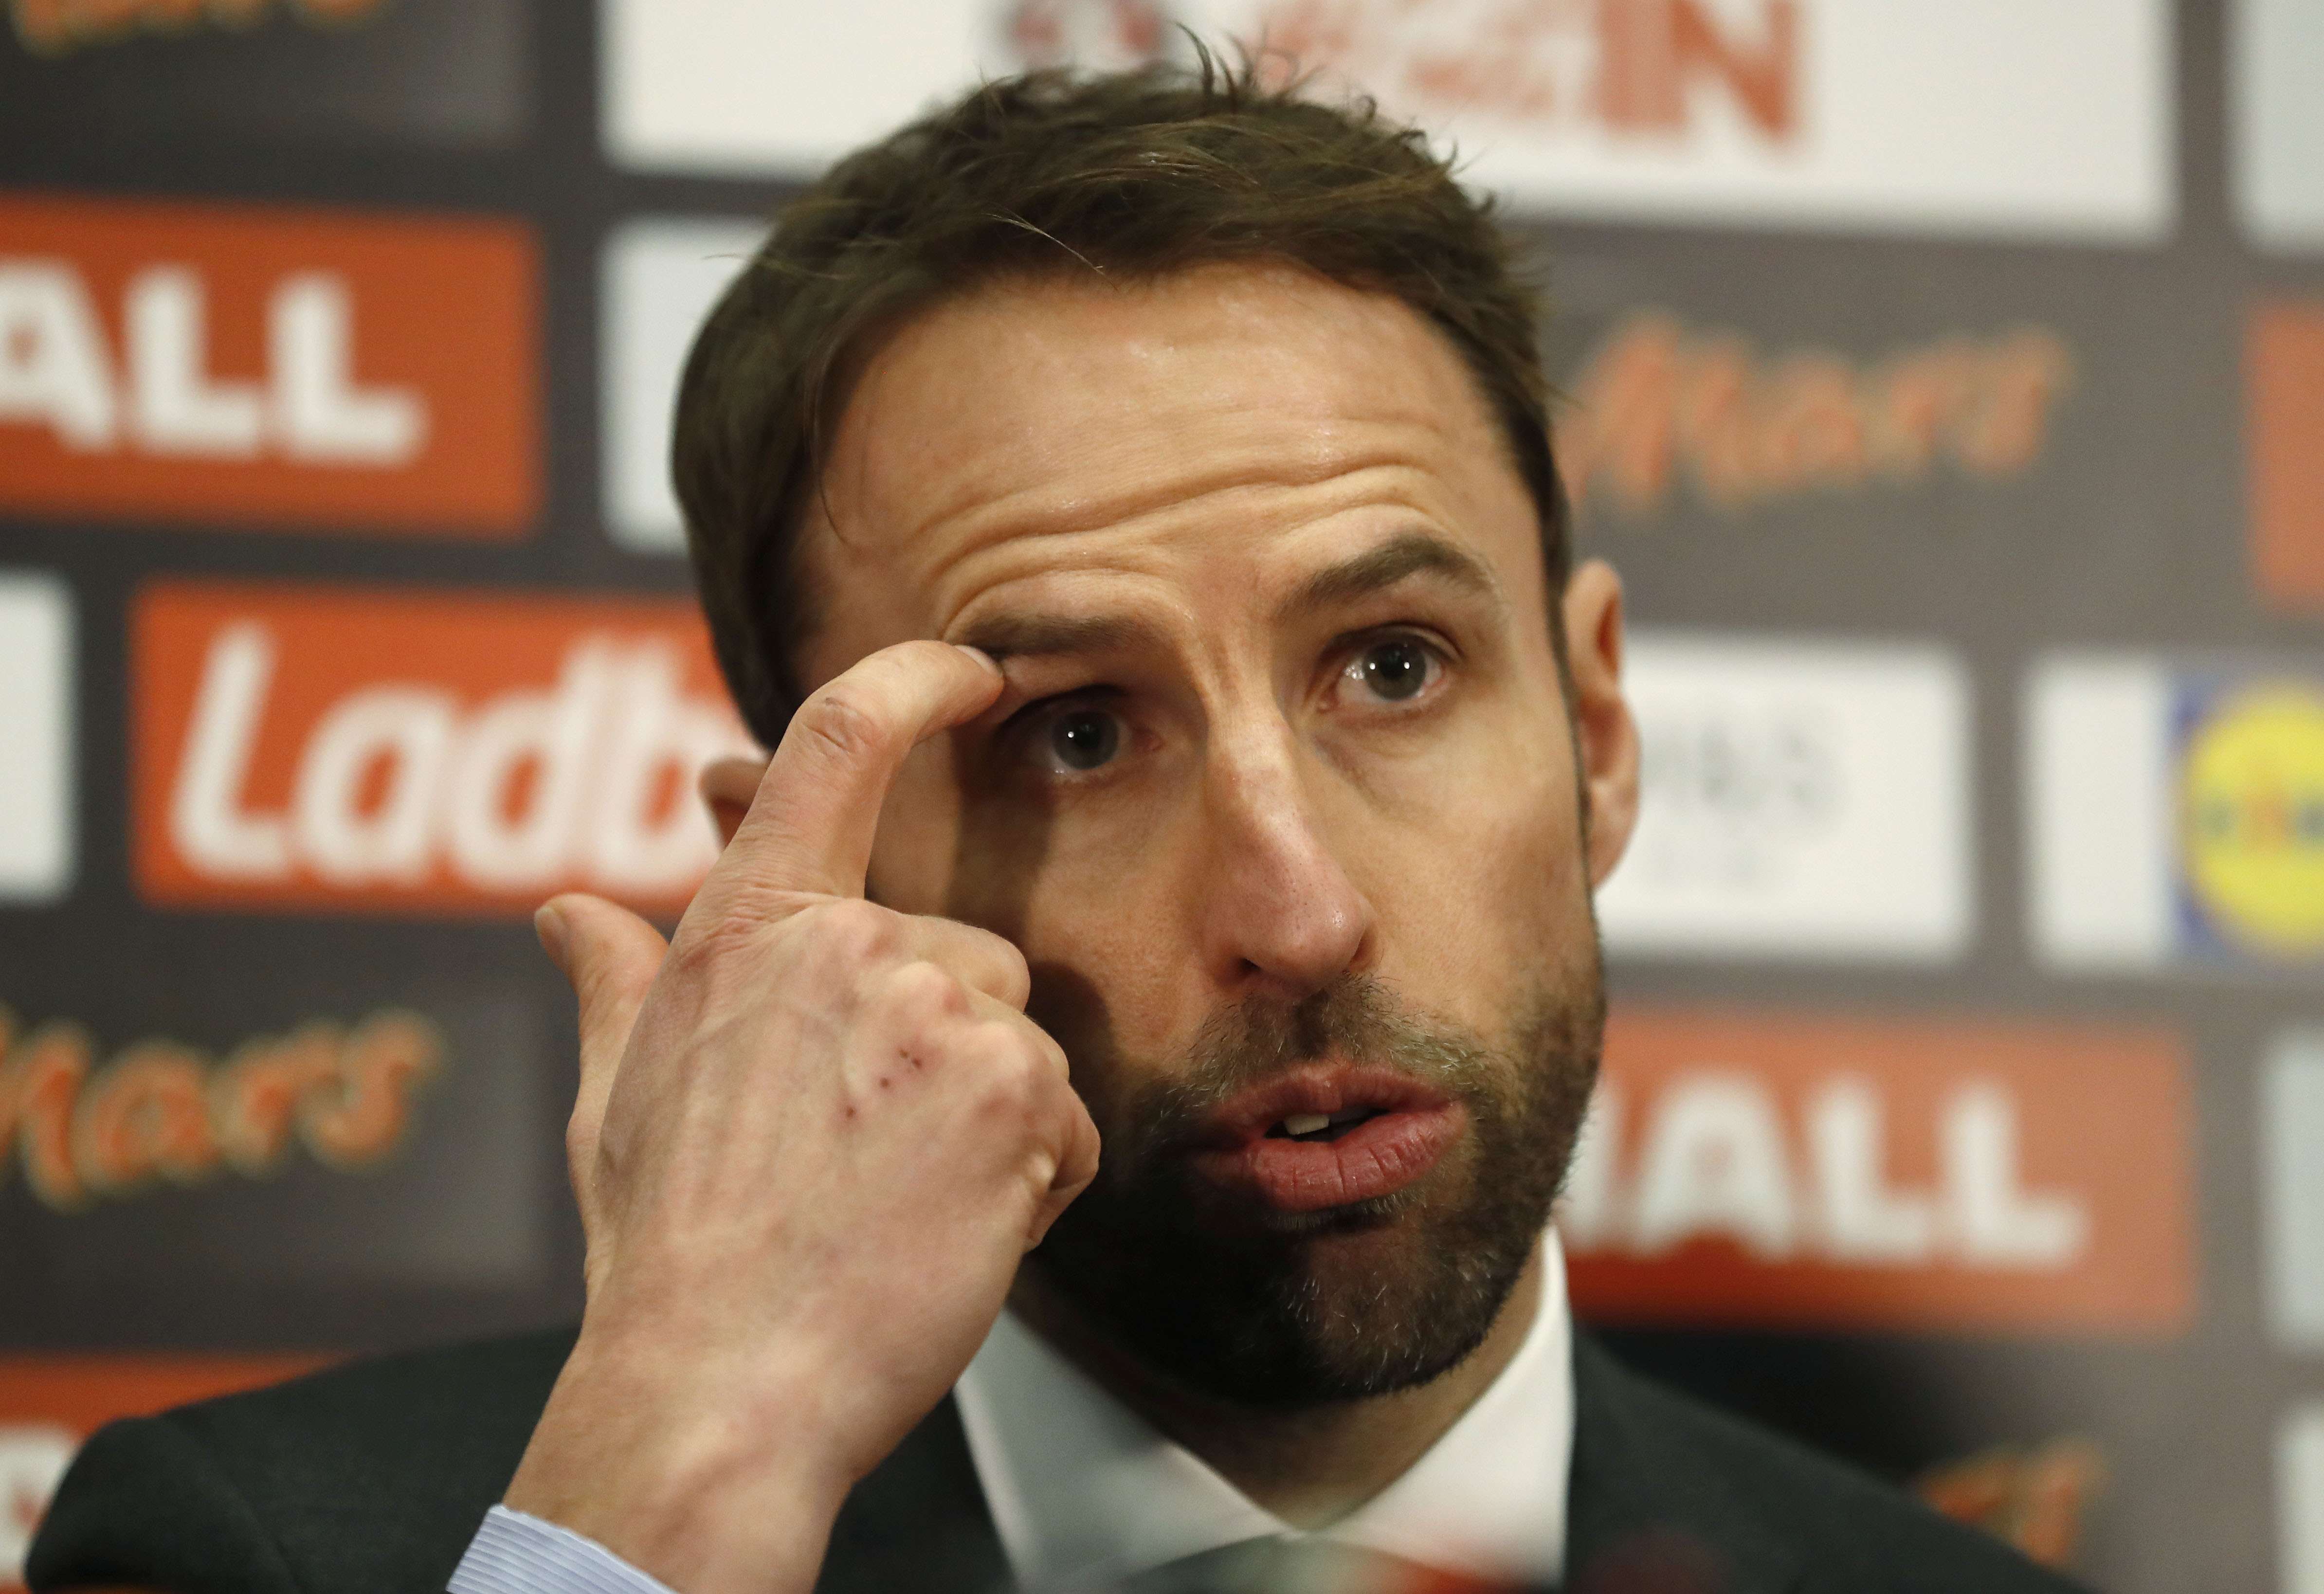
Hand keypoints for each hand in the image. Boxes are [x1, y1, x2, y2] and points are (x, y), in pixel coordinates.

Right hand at [503, 641, 1100, 1593]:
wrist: (722, 1385)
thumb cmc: (669, 1249)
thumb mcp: (615, 1100)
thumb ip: (613, 986)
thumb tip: (566, 915)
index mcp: (747, 927)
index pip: (836, 743)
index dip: (914, 680)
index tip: (968, 667)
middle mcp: (849, 944)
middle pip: (963, 948)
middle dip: (943, 1044)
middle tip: (870, 1155)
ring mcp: (938, 1011)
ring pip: (1017, 1038)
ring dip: (987, 1117)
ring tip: (901, 1203)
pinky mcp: (1013, 1089)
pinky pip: (1065, 1119)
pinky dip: (1033, 1178)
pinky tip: (955, 1232)